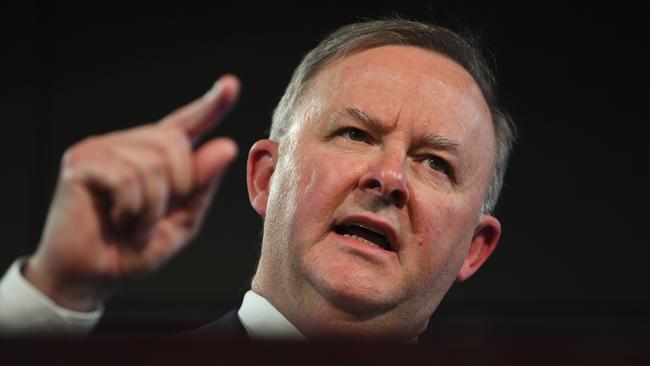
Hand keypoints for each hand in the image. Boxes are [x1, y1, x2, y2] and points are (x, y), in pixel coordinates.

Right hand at [24, 75, 240, 310]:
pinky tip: (117, 220)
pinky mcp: (81, 162)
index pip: (186, 124)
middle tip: (153, 219)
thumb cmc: (132, 249)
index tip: (231, 85)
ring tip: (133, 225)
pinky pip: (128, 178)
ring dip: (152, 208)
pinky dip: (133, 209)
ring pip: (154, 164)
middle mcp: (127, 144)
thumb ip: (202, 185)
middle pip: (175, 145)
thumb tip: (226, 145)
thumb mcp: (181, 221)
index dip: (211, 105)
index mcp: (153, 156)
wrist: (90, 278)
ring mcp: (101, 149)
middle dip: (177, 188)